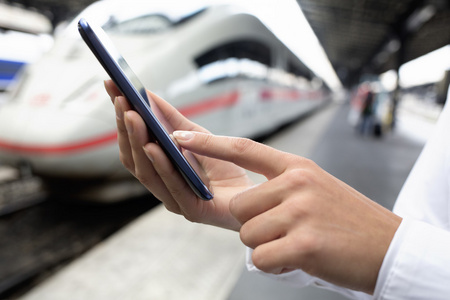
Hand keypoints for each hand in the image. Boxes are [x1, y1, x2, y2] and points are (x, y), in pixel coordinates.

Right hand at [104, 80, 251, 230]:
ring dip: (138, 143)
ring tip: (132, 117)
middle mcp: (162, 186)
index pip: (133, 143)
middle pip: (135, 158)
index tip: (112, 87)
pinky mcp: (192, 211)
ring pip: (148, 173)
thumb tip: (147, 94)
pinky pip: (173, 188)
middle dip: (126, 128)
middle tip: (121, 99)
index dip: (121, 117)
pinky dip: (161, 166)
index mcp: (160, 170)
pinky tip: (153, 147)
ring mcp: (174, 200)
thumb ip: (173, 120)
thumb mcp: (198, 136)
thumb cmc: (226, 167)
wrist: (257, 195)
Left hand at [171, 130, 401, 293]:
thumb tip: (240, 199)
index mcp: (296, 167)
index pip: (243, 148)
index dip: (208, 142)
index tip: (178, 135)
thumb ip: (279, 187)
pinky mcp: (304, 244)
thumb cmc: (344, 219)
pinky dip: (275, 265)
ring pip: (248, 234)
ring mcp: (301, 212)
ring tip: (295, 243)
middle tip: (281, 231)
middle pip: (238, 206)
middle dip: (251, 225)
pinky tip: (300, 259)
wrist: (388, 246)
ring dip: (266, 246)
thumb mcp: (314, 187)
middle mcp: (297, 183)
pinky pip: (261, 258)